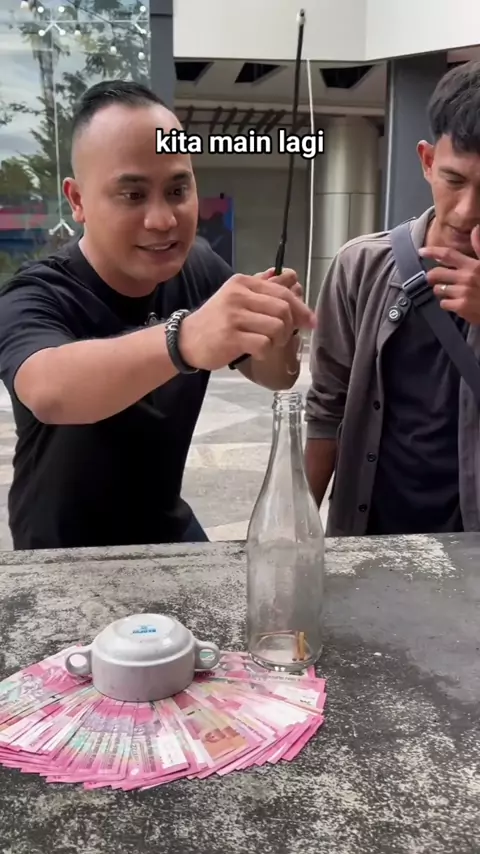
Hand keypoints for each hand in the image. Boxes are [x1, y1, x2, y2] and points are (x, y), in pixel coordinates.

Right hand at [178, 272, 315, 371]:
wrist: (187, 340)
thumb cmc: (216, 320)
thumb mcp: (236, 297)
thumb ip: (262, 287)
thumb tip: (290, 277)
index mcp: (243, 283)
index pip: (282, 292)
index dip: (301, 308)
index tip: (310, 322)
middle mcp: (239, 295)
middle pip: (283, 309)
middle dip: (291, 326)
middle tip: (284, 337)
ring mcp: (234, 316)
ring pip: (277, 327)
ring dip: (279, 341)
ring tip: (268, 344)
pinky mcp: (231, 337)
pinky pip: (264, 344)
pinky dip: (266, 352)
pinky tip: (257, 352)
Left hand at [419, 225, 479, 322]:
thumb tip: (476, 228)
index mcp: (472, 266)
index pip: (448, 255)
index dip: (432, 252)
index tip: (422, 251)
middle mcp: (465, 278)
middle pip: (436, 274)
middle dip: (432, 276)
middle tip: (433, 278)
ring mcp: (462, 293)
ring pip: (438, 289)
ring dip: (441, 290)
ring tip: (449, 290)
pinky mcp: (461, 307)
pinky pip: (444, 304)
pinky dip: (447, 303)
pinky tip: (455, 302)